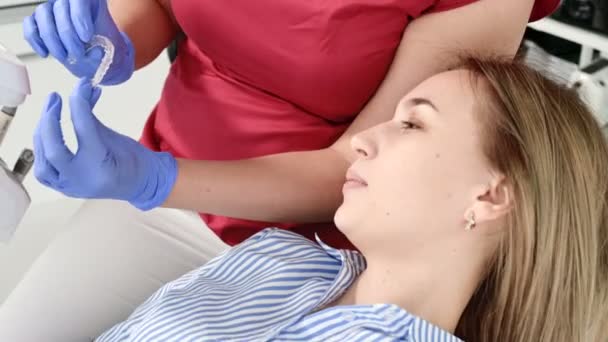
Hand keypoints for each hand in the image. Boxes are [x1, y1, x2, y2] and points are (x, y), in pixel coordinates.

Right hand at [23, 0, 134, 84]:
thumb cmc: (105, 50)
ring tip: (63, 56)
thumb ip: (102, 50)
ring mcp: (53, 8)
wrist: (98, 57)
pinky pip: (30, 24)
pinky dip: (35, 39)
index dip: (80, 17)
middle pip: (60, 7)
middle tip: (77, 54)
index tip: (86, 38)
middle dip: (67, 34)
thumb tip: (94, 52)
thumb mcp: (110, 50)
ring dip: (51, 38)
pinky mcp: (40, 20)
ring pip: (43, 13)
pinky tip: (45, 53)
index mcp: (92, 1)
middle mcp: (71, 1)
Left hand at [33, 79, 177, 209]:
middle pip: (55, 151)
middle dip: (49, 121)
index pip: (84, 131)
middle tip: (55, 97)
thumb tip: (83, 87)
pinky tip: (45, 133)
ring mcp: (71, 189)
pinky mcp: (63, 189)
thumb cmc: (132, 160)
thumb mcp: (116, 137)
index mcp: (103, 168)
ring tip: (48, 113)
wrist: (140, 184)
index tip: (79, 86)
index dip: (79, 106)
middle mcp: (83, 182)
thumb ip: (91, 117)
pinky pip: (43, 173)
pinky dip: (41, 151)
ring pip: (43, 165)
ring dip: (41, 135)